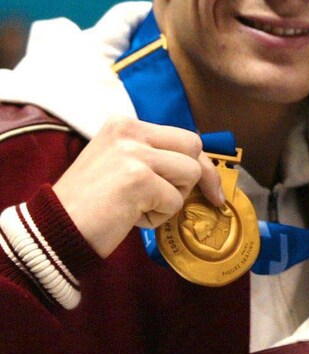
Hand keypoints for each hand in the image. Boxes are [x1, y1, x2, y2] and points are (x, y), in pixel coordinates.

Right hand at [52, 117, 222, 257]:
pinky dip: (157, 217)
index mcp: (125, 125)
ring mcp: (133, 153)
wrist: (54, 228)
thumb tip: (200, 167)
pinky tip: (129, 217)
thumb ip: (154, 157)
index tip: (211, 190)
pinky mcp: (137, 179)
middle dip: (196, 179)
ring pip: (190, 174)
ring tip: (138, 207)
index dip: (201, 165)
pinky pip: (175, 202)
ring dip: (171, 200)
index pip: (184, 137)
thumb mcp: (120, 165)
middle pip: (194, 148)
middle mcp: (129, 131)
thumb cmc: (91, 204)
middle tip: (177, 200)